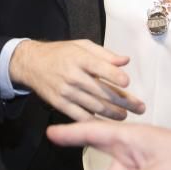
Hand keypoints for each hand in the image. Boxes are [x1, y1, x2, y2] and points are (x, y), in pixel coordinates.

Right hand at [8, 40, 145, 120]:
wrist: (32, 64)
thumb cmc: (61, 53)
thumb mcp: (82, 46)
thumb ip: (104, 54)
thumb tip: (125, 61)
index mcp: (79, 58)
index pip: (99, 67)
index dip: (114, 75)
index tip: (127, 83)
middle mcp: (72, 75)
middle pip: (102, 91)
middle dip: (124, 101)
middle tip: (139, 107)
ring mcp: (66, 91)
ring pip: (94, 106)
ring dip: (113, 114)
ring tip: (125, 116)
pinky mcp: (60, 104)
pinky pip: (80, 116)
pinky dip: (95, 121)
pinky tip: (106, 123)